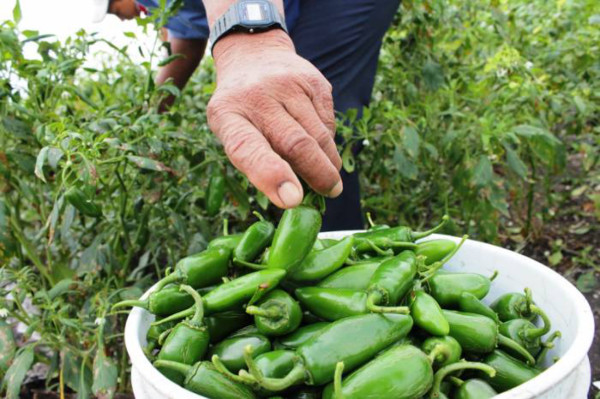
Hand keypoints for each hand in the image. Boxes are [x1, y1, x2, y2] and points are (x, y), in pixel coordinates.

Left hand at [207, 30, 342, 208]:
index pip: (246, 148)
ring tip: (329, 177)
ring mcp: (288, 86)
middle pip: (295, 143)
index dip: (270, 175)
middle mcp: (257, 98)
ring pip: (319, 135)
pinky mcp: (313, 81)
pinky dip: (328, 141)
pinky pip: (328, 122)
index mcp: (228, 117)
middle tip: (330, 192)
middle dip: (318, 174)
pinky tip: (320, 144)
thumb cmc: (242, 110)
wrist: (253, 55)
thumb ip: (255, 160)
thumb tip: (295, 194)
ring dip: (328, 162)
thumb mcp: (232, 131)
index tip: (292, 200)